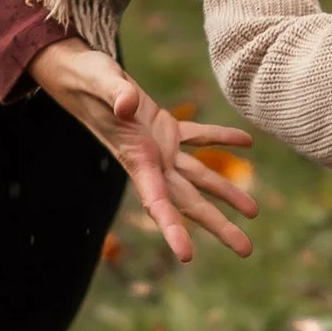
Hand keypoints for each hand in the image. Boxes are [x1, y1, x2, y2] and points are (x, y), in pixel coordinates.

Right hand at [29, 37, 258, 263]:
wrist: (77, 74)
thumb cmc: (86, 79)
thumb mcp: (100, 83)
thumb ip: (115, 94)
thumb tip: (128, 105)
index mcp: (136, 159)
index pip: (157, 201)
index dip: (171, 229)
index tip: (186, 256)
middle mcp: (151, 161)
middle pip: (188, 201)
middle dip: (217, 225)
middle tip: (246, 250)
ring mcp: (159, 146)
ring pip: (198, 176)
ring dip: (226, 192)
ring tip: (254, 212)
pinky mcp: (164, 127)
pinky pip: (197, 137)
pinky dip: (221, 140)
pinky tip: (246, 142)